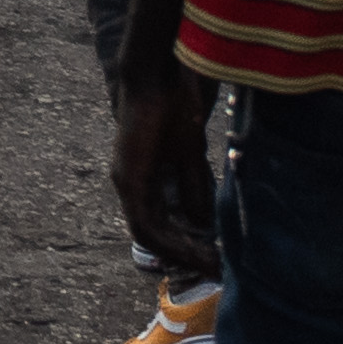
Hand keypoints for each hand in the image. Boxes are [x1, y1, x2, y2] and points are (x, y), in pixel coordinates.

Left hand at [107, 58, 217, 272]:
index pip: (160, 224)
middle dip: (185, 255)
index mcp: (144, 177)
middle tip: (216, 271)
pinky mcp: (129, 178)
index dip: (185, 244)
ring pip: (148, 235)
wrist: (159, 73)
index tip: (214, 259)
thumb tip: (202, 221)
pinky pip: (145, 223)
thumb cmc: (174, 104)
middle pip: (153, 236)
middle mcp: (130, 184)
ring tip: (210, 264)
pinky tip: (194, 247)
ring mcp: (126, 182)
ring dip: (180, 252)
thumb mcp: (190, 153)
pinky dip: (170, 239)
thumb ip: (193, 185)